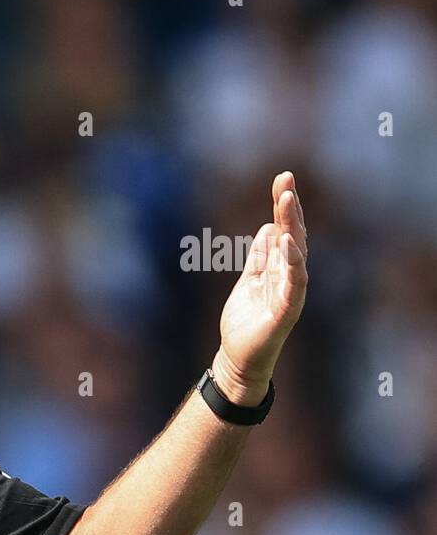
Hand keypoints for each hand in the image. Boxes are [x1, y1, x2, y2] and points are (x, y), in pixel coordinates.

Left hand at [212, 171, 308, 405]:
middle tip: (286, 180)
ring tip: (286, 201)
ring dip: (291, 227)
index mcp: (279, 267)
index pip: (284, 229)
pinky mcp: (286, 310)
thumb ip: (259, 257)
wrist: (240, 357)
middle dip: (289, 208)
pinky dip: (292, 263)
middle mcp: (290, 276)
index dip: (283, 205)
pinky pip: (292, 283)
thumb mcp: (249, 280)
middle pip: (292, 235)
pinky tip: (287, 244)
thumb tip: (268, 228)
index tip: (283, 177)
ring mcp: (290, 292)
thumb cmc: (246, 320)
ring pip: (295, 254)